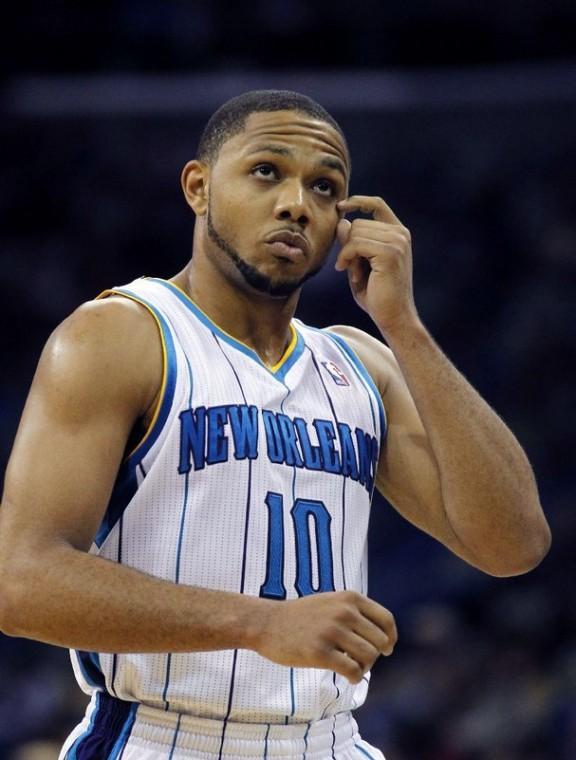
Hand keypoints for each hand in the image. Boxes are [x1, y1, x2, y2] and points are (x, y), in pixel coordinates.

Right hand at [253, 590, 396, 683]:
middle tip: (359, 660)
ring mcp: (332, 631)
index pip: (386, 620)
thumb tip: (386, 638)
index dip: (390, 638)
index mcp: (349, 598)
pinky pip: (353, 671)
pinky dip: (355, 677)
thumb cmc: (301, 616)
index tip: (386, 649)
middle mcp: (344, 612)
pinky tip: (347, 677)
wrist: (266, 623)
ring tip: (352, 667)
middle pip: (379, 642)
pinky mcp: (319, 652)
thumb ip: (355, 613)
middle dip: (374, 655)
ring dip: (364, 667)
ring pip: (369, 657)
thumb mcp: (331, 602)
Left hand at [335, 195, 417, 334]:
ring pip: (355, 233)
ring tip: (355, 274)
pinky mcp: (390, 253)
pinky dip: (346, 258)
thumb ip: (352, 244)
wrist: (394, 317)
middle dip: (348, 245)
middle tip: (351, 269)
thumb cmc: (378, 295)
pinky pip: (355, 244)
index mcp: (398, 234)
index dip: (358, 201)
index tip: (341, 206)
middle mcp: (400, 234)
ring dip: (347, 255)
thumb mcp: (360, 265)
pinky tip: (352, 275)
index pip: (377, 204)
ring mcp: (397, 242)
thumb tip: (342, 222)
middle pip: (358, 223)